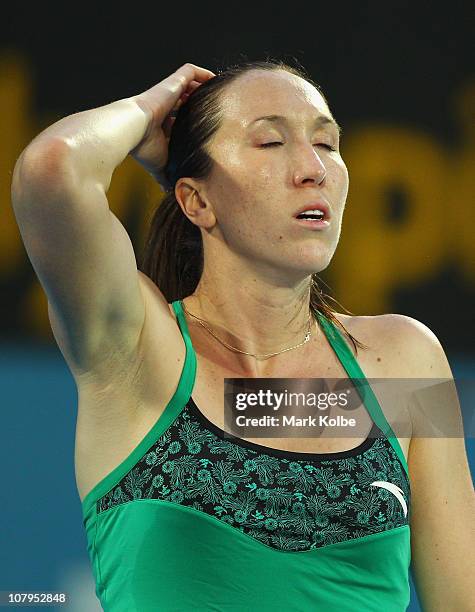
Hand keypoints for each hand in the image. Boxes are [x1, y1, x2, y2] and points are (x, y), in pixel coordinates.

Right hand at [130, 63, 214, 183]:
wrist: (133, 130)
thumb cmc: (144, 149)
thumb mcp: (161, 166)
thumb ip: (167, 177)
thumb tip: (172, 193)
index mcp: (161, 125)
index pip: (179, 121)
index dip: (192, 125)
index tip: (208, 132)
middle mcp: (165, 108)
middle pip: (186, 103)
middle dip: (199, 107)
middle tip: (219, 115)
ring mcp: (168, 94)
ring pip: (189, 86)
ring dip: (203, 89)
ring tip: (221, 96)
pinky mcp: (171, 83)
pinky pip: (189, 72)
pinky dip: (202, 74)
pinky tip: (215, 79)